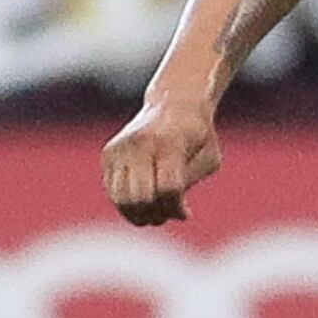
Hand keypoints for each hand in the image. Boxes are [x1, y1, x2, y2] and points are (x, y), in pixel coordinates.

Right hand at [103, 93, 219, 225]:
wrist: (174, 102)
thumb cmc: (197, 135)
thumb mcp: (209, 158)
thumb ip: (191, 185)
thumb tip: (177, 214)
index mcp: (169, 143)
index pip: (167, 190)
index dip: (177, 207)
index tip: (186, 210)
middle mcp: (139, 144)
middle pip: (140, 198)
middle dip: (157, 214)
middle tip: (169, 212)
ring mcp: (120, 148)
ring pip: (122, 200)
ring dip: (141, 214)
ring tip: (156, 211)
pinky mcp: (108, 154)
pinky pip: (113, 193)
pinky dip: (128, 204)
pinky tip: (145, 198)